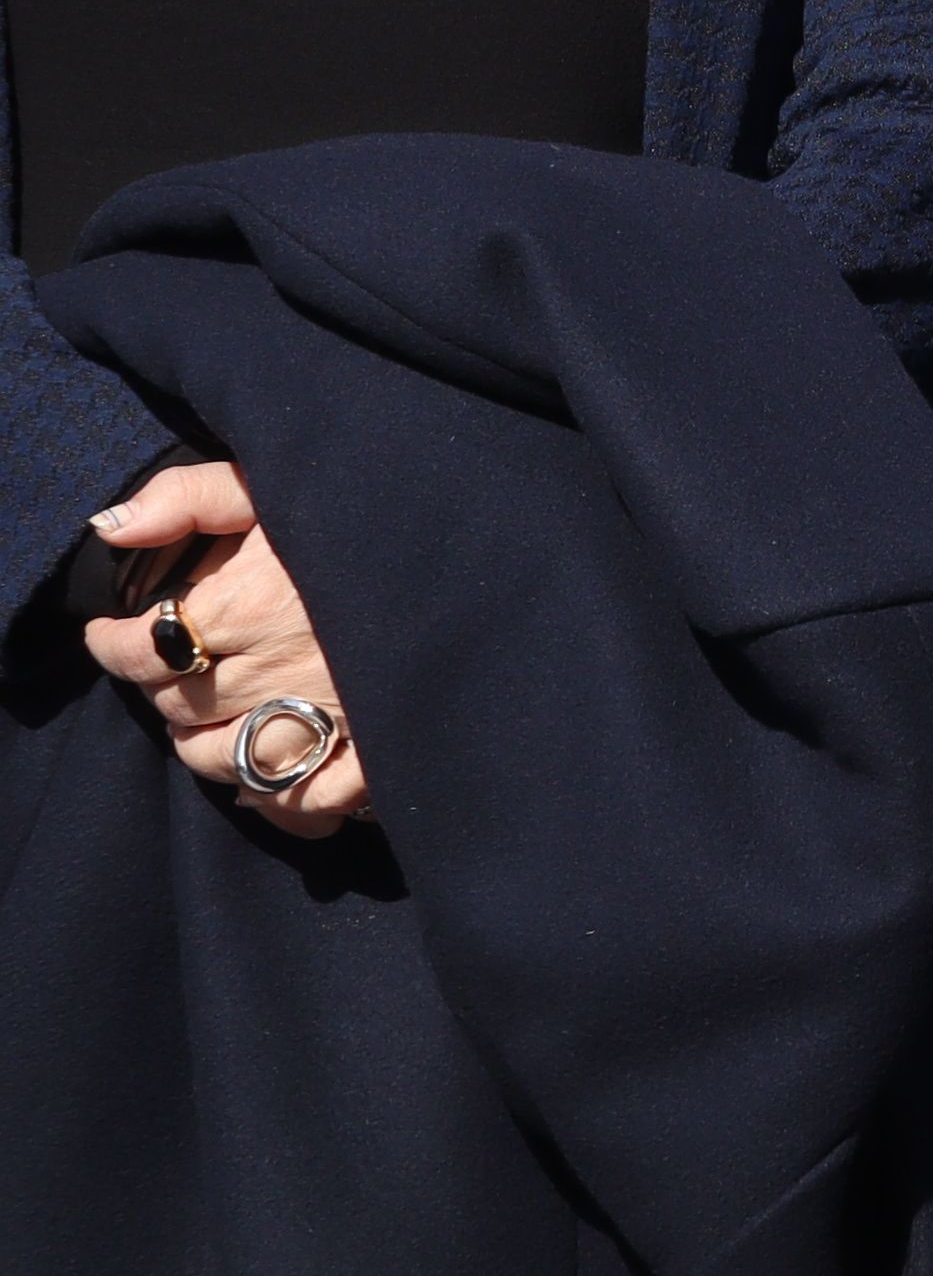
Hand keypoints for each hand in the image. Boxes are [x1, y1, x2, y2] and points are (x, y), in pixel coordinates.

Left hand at [82, 465, 364, 837]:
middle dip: (161, 688)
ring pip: (229, 761)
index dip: (111, 645)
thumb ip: (191, 495)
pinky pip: (310, 795)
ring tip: (213, 718)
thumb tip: (112, 530)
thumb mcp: (274, 480)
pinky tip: (268, 773)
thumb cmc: (368, 505)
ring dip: (205, 746)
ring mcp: (331, 713)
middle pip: (179, 708)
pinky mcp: (381, 742)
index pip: (139, 651)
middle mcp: (281, 669)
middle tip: (174, 667)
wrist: (478, 536)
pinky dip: (279, 794)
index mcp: (249, 605)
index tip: (110, 633)